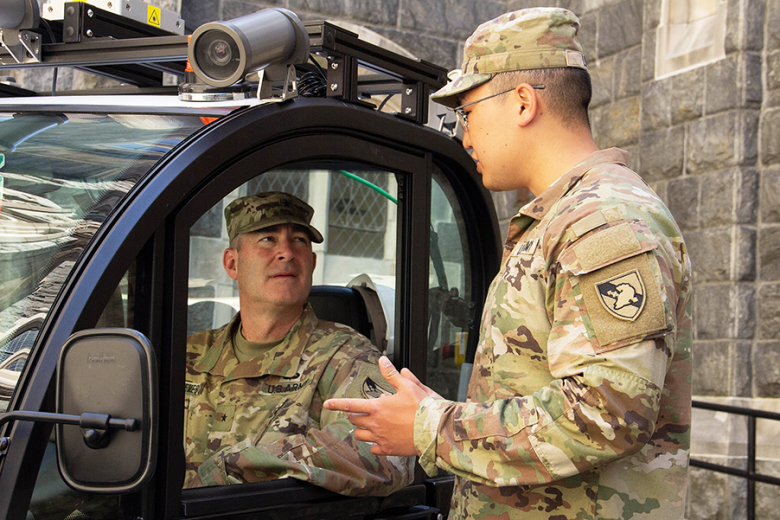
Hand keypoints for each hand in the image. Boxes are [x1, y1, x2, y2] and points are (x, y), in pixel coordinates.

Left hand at [324, 356, 439, 455]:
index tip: (327, 404)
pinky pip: (373, 448)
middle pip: (354, 420)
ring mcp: (381, 438)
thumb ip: (391, 374)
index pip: (350, 405)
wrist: (435, 430)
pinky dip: (374, 444)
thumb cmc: (423, 407)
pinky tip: (380, 440)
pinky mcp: (388, 450)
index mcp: (377, 407)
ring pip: (360, 436)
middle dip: (355, 414)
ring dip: (362, 429)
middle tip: (363, 411)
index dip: (336, 404)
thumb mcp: (408, 386)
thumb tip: (382, 360)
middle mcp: (375, 424)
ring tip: (370, 425)